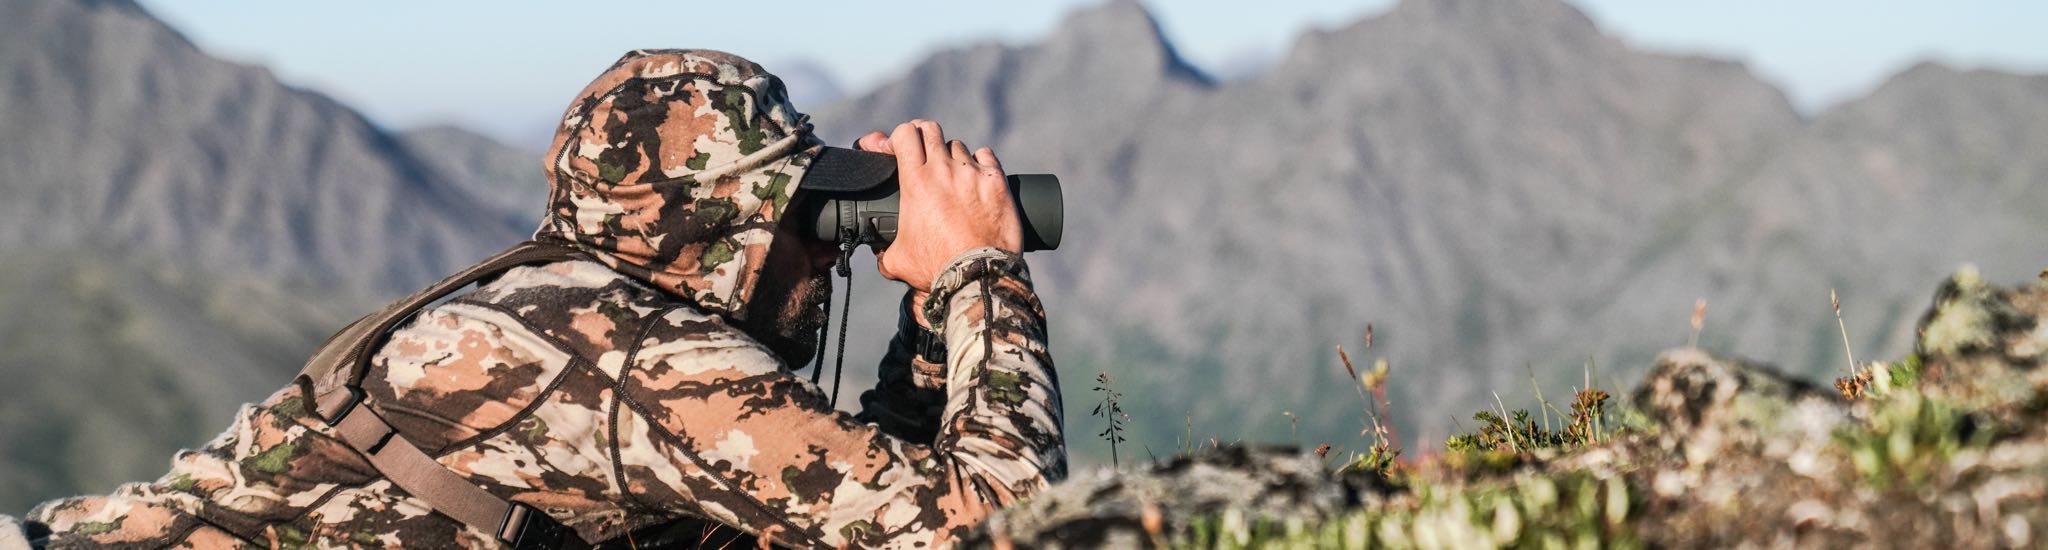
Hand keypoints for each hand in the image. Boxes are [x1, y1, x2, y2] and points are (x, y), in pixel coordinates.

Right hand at [856, 120, 1021, 298]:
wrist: (978, 276)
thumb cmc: (937, 268)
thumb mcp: (898, 260)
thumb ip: (884, 252)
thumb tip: (880, 254)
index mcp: (915, 182)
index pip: (904, 134)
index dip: (900, 136)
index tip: (899, 148)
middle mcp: (943, 170)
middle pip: (930, 129)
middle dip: (924, 136)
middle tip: (924, 152)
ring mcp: (972, 173)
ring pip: (958, 146)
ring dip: (952, 156)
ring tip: (953, 177)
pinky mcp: (997, 181)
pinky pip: (986, 156)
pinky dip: (980, 163)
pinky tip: (978, 178)